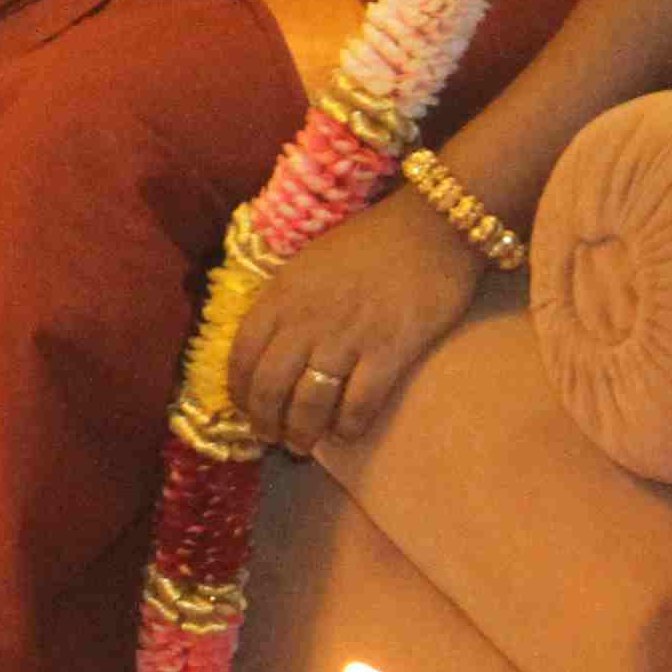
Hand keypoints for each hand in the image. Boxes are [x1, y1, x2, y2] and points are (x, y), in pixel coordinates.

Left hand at [228, 198, 482, 454]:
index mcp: (281, 295)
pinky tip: (347, 431)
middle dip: (265, 422)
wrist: (432, 226)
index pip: (242, 356)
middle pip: (269, 388)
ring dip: (301, 433)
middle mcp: (306, 320)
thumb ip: (285, 302)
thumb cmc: (370, 242)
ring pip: (308, 404)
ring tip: (303, 445)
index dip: (239, 392)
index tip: (246, 410)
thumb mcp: (309, 263)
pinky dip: (348, 427)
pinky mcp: (388, 353)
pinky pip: (358, 405)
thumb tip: (269, 346)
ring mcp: (346, 338)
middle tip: (273, 438)